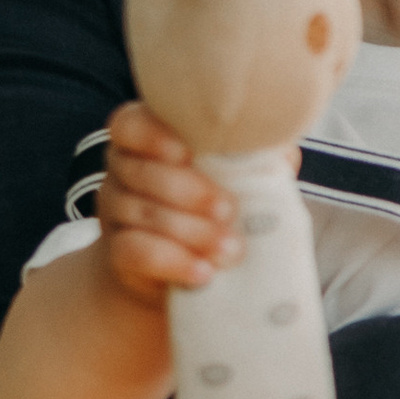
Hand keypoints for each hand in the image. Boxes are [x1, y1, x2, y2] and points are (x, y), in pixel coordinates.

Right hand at [95, 102, 239, 306]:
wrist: (185, 273)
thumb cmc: (217, 210)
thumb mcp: (238, 179)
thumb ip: (255, 159)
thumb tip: (284, 152)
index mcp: (149, 142)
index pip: (130, 125)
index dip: (152, 135)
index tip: (187, 153)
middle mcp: (123, 172)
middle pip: (140, 171)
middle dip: (188, 191)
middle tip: (229, 210)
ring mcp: (115, 213)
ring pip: (141, 213)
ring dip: (191, 231)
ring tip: (231, 248)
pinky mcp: (117, 254)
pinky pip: (135, 252)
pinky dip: (173, 261)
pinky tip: (204, 272)